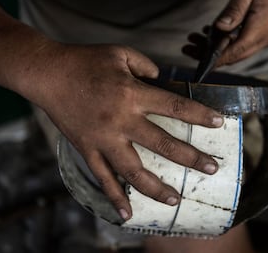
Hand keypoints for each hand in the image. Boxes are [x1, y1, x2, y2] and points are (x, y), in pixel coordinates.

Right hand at [35, 44, 222, 219]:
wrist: (48, 74)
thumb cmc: (86, 60)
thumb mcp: (120, 53)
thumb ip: (146, 66)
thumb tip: (162, 79)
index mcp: (132, 94)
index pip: (175, 107)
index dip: (200, 115)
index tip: (219, 123)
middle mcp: (121, 121)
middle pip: (163, 144)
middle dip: (191, 158)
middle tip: (212, 168)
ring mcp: (103, 139)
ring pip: (133, 171)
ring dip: (156, 188)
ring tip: (175, 200)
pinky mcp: (87, 150)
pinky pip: (102, 178)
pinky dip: (114, 197)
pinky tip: (127, 214)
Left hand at [183, 0, 267, 65]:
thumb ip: (233, 10)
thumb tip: (218, 29)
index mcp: (263, 27)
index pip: (234, 52)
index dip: (214, 59)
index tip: (196, 59)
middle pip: (235, 54)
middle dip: (210, 54)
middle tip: (188, 47)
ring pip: (239, 49)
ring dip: (217, 47)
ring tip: (195, 39)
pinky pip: (245, 41)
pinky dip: (228, 40)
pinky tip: (213, 32)